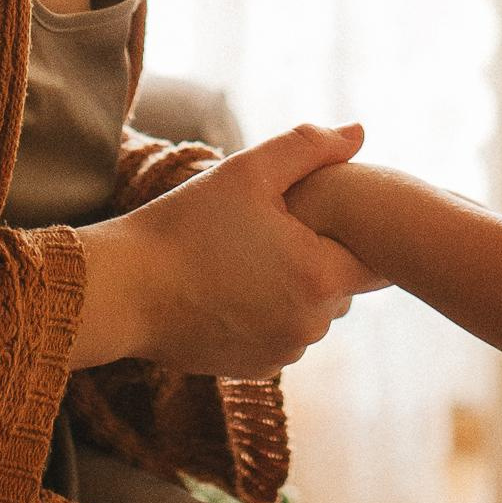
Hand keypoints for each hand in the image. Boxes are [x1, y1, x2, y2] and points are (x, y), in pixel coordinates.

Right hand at [72, 122, 372, 376]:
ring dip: (291, 288)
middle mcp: (311, 325)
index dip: (356, 234)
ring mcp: (283, 352)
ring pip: (309, 312)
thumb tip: (359, 132)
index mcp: (319, 276)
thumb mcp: (247, 172)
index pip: (376, 260)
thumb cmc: (185, 225)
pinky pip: (279, 335)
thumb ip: (309, 147)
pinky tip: (230, 289)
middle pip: (340, 285)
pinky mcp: (255, 370)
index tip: (326, 217)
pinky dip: (265, 315)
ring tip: (247, 257)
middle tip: (273, 229)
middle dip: (318, 258)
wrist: (125, 291)